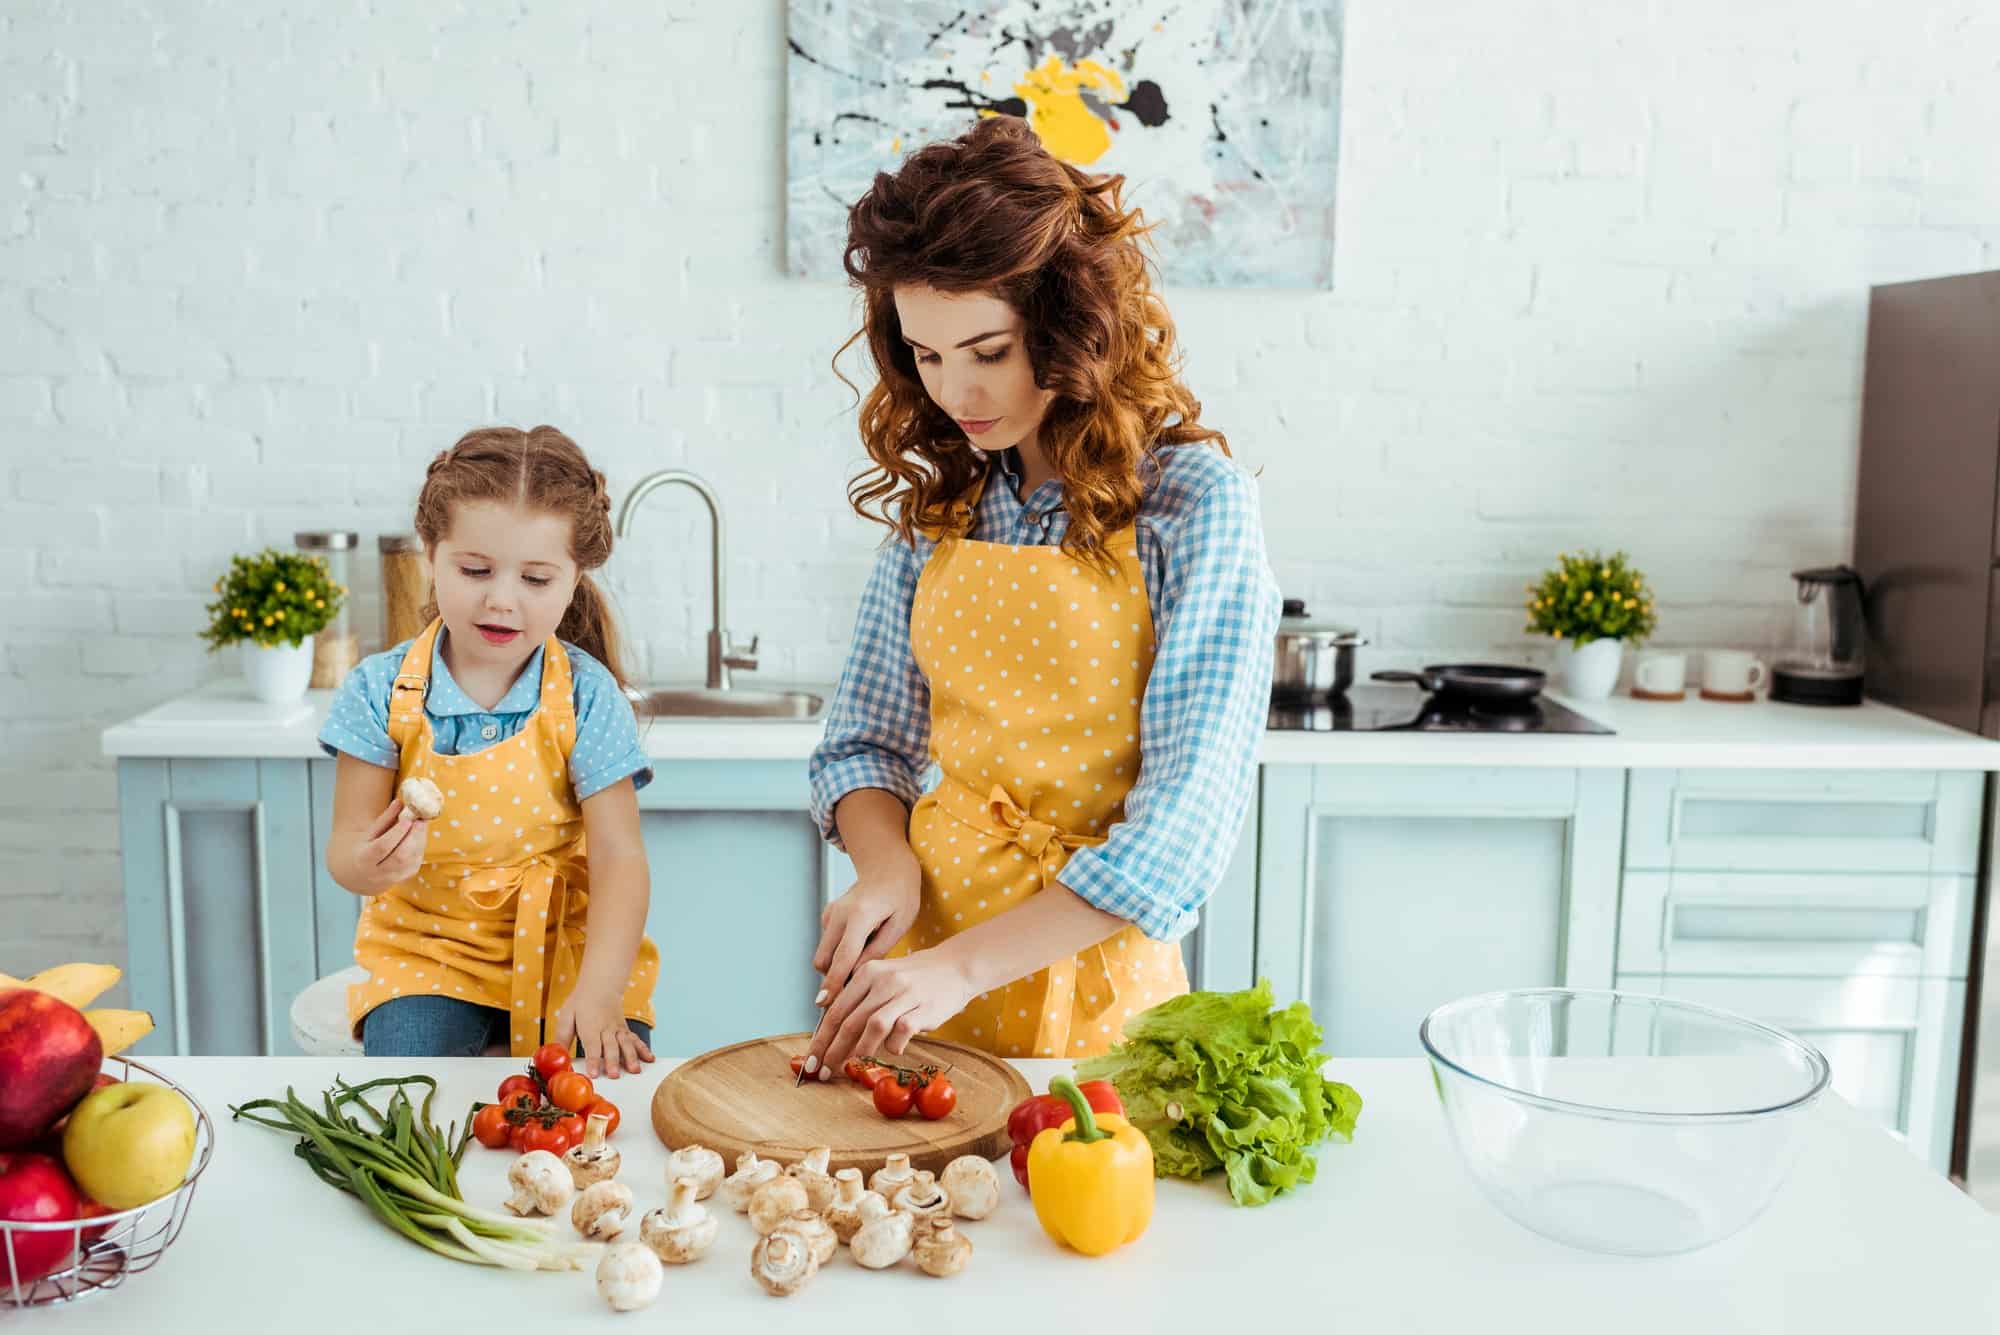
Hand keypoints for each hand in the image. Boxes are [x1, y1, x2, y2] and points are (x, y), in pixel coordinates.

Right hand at [345, 800, 427, 894]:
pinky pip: (416, 863)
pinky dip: (421, 847)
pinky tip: (420, 836)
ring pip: (411, 860)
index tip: (408, 820)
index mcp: (365, 859)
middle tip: (421, 820)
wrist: (360, 875)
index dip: (396, 834)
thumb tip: (400, 802)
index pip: (382, 847)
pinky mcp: (405, 878)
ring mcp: (393, 878)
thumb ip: (385, 819)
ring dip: (420, 841)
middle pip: (400, 856)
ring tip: (422, 824)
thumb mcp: (369, 833)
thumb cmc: (365, 848)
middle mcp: (378, 872)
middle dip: (413, 837)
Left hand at [553, 982, 653, 1078]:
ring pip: (626, 1044)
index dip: (593, 1060)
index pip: (592, 1046)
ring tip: (635, 1070)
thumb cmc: (581, 1002)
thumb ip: (563, 1036)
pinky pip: (635, 1040)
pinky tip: (649, 1059)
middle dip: (613, 1062)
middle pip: (611, 1047)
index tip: (594, 1073)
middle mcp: (606, 1028)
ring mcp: (618, 1029)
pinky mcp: (625, 1030)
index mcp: (590, 1026)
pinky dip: (643, 1049)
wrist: (601, 985)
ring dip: (631, 1057)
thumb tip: (556, 1054)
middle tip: (615, 1075)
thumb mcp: (566, 1016)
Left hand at [806, 948, 975, 1078]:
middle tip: (822, 1071)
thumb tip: (831, 1031)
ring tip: (851, 1067)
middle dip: (832, 1050)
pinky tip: (893, 1051)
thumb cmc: (915, 978)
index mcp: (868, 972)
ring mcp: (905, 993)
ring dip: (858, 1052)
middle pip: (849, 1021)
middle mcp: (884, 980)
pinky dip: (893, 1046)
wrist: (955, 966)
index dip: (821, 1038)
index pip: (836, 1010)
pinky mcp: (924, 1007)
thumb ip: (859, 999)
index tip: (811, 1060)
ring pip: (873, 1026)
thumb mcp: (883, 978)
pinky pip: (901, 1032)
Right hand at [812, 860, 922, 1004]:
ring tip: (862, 963)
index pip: (843, 956)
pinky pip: (827, 943)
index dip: (834, 982)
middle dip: (833, 978)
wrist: (888, 867)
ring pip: (823, 953)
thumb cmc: (901, 896)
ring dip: (836, 966)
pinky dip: (837, 953)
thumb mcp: (899, 925)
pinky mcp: (827, 914)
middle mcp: (839, 913)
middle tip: (854, 990)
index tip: (825, 1002)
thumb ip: (878, 951)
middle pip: (824, 959)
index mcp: (860, 915)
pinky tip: (859, 946)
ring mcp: (830, 913)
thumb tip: (857, 977)